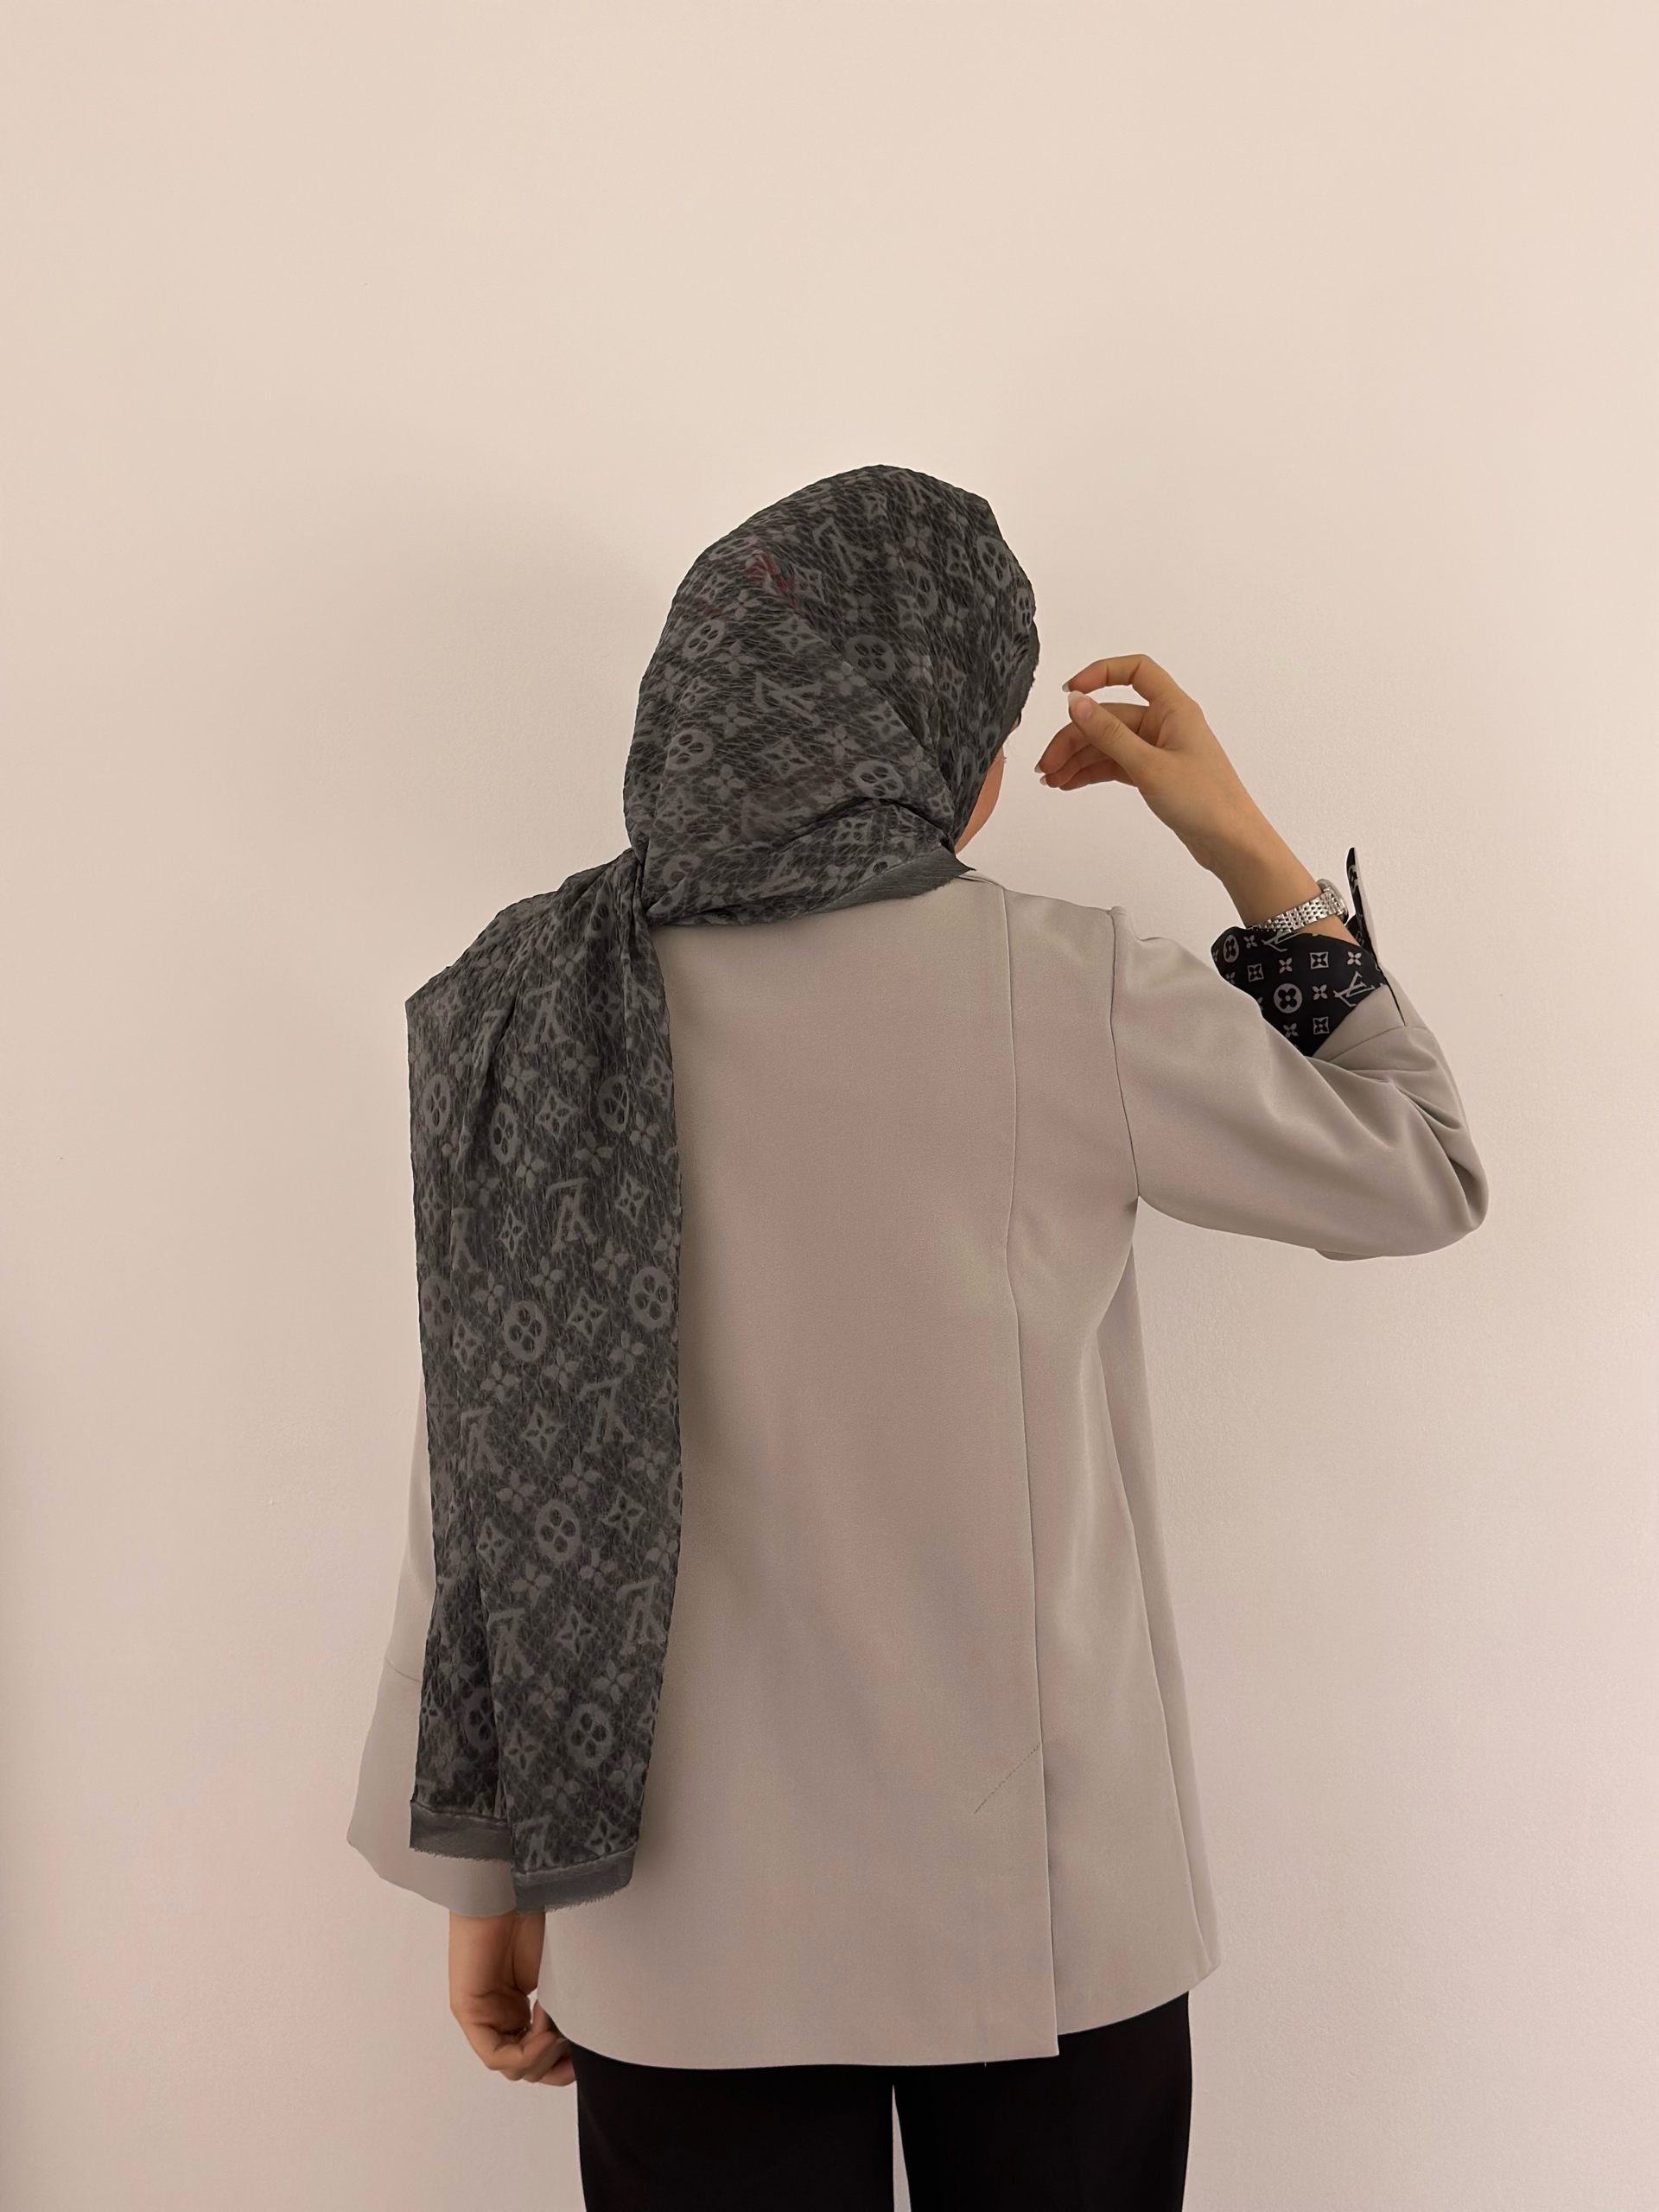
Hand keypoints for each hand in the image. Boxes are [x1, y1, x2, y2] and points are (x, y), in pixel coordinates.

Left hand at [448, 1910, 573, 2086]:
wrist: (513, 1887)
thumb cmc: (538, 1917)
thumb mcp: (559, 1975)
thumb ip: (565, 2008)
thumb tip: (581, 2045)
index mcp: (520, 2007)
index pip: (537, 2057)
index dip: (561, 2066)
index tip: (584, 2056)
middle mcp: (500, 2014)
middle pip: (524, 2068)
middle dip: (552, 2069)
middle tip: (574, 2055)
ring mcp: (483, 2014)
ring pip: (509, 2066)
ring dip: (540, 2059)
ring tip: (557, 2033)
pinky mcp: (468, 2010)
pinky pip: (494, 2054)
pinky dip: (524, 2054)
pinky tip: (545, 2034)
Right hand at [1034, 654, 1353, 938]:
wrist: (1231, 842)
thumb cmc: (1206, 801)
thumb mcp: (1149, 766)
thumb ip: (1109, 734)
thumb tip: (1077, 704)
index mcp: (1173, 709)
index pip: (1135, 671)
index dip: (1101, 673)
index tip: (1070, 692)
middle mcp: (1166, 724)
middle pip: (1109, 717)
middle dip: (1075, 738)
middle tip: (1048, 764)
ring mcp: (1159, 749)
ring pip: (1108, 744)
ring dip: (1078, 758)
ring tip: (1052, 779)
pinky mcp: (1155, 773)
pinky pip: (1115, 764)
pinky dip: (1092, 772)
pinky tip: (1070, 782)